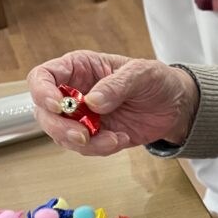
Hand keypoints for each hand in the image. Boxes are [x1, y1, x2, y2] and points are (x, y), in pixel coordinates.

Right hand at [27, 50, 199, 156]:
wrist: (175, 106)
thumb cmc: (157, 80)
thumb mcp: (142, 74)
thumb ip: (117, 85)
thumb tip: (92, 102)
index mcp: (79, 68)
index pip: (43, 76)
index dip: (42, 91)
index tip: (57, 105)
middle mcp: (74, 92)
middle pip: (45, 112)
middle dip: (60, 127)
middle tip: (83, 136)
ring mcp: (82, 116)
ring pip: (61, 134)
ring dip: (84, 143)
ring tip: (115, 139)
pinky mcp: (94, 136)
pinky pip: (83, 148)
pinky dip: (99, 149)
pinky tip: (121, 139)